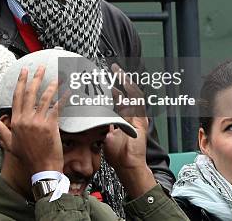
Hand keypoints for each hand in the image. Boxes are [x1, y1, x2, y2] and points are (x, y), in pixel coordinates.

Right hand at [0, 67, 62, 173]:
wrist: (42, 168)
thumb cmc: (27, 157)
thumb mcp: (9, 142)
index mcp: (16, 121)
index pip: (17, 96)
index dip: (21, 82)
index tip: (24, 72)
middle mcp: (26, 120)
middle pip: (31, 93)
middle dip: (36, 78)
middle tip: (40, 68)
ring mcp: (38, 122)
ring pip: (44, 98)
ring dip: (51, 86)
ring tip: (56, 77)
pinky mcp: (50, 126)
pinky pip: (57, 108)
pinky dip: (63, 99)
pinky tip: (68, 91)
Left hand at [103, 63, 155, 197]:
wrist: (126, 164)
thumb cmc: (116, 153)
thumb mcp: (104, 133)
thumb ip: (100, 123)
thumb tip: (88, 117)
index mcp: (122, 116)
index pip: (116, 97)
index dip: (110, 86)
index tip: (102, 78)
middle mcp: (130, 114)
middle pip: (125, 92)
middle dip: (119, 79)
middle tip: (112, 67)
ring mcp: (137, 116)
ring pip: (132, 93)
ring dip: (125, 80)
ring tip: (118, 70)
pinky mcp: (142, 119)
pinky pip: (138, 101)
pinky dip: (132, 90)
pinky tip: (126, 82)